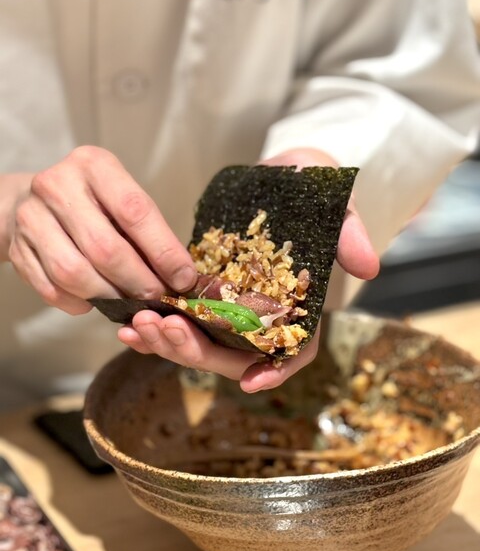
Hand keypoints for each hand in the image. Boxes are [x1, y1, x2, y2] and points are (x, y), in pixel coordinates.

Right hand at [6, 146, 196, 313]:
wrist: (31, 202)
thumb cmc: (93, 204)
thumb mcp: (122, 199)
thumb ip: (148, 232)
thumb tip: (181, 278)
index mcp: (95, 165)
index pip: (135, 212)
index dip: (164, 252)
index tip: (183, 278)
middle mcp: (58, 185)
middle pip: (105, 248)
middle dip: (138, 282)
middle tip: (157, 299)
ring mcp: (31, 217)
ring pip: (74, 273)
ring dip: (109, 297)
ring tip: (128, 303)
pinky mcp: (16, 249)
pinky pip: (51, 289)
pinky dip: (78, 303)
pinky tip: (94, 302)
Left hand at [119, 148, 378, 391]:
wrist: (277, 168)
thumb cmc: (312, 184)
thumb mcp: (334, 201)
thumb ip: (349, 231)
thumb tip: (369, 268)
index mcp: (299, 302)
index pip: (293, 350)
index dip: (275, 370)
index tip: (250, 382)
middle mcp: (263, 312)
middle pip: (235, 354)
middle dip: (199, 353)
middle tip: (165, 332)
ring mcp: (232, 304)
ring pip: (202, 343)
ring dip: (170, 343)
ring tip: (138, 326)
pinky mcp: (204, 291)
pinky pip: (180, 320)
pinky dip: (156, 327)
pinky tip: (128, 324)